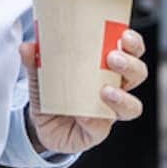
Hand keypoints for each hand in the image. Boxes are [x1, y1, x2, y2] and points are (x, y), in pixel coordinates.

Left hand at [18, 28, 147, 153]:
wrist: (41, 125)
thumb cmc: (51, 93)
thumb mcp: (40, 73)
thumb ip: (34, 60)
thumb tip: (27, 46)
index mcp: (106, 68)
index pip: (131, 52)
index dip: (133, 44)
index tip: (125, 35)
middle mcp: (115, 89)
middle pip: (138, 75)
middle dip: (130, 65)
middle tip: (112, 58)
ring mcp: (109, 112)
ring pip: (132, 106)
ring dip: (122, 97)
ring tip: (105, 90)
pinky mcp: (97, 132)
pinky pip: (102, 128)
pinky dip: (94, 120)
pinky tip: (84, 115)